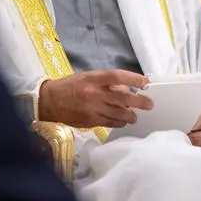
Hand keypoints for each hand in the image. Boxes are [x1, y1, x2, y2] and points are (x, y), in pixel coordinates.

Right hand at [38, 70, 152, 127]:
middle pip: (122, 97)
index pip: (117, 77)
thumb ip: (106, 82)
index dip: (134, 78)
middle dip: (139, 101)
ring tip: (135, 116)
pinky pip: (110, 123)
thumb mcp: (88, 77)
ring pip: (119, 113)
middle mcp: (95, 93)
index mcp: (94, 78)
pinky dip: (119, 122)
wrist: (50, 101)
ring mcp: (93, 109)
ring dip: (130, 115)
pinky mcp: (91, 122)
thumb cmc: (71, 86)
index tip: (145, 82)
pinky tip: (123, 121)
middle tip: (149, 104)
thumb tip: (127, 87)